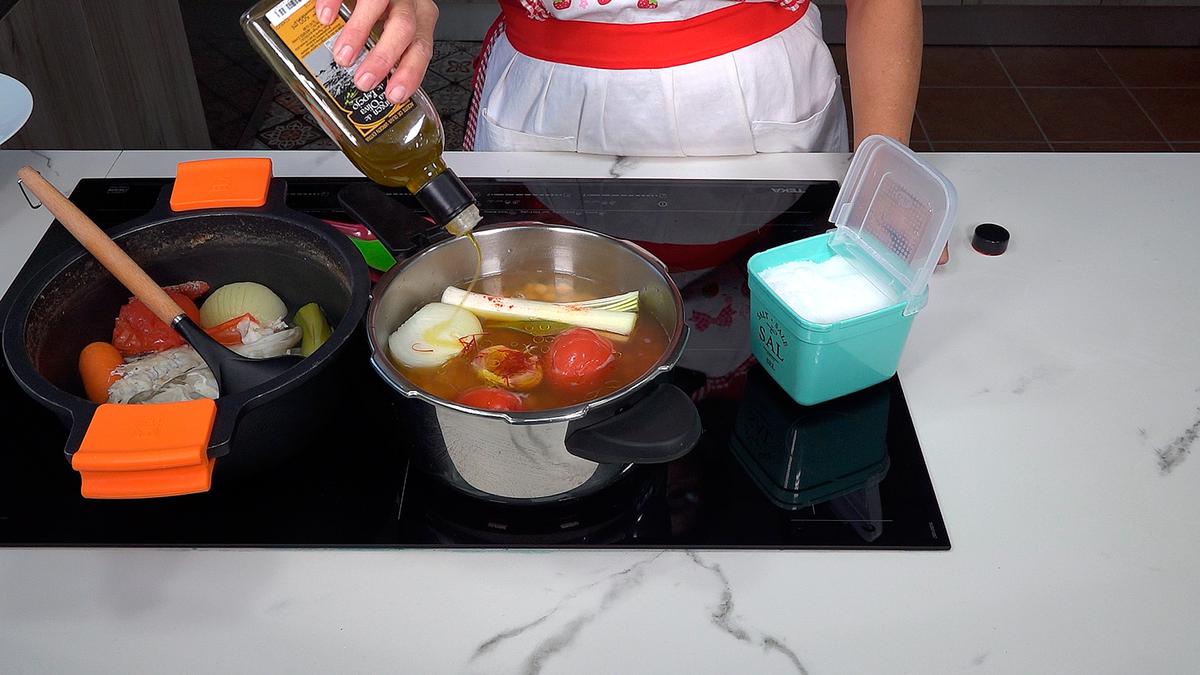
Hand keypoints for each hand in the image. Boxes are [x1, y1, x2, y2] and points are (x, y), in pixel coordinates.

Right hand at [316, 0, 438, 103]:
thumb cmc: (383, 11)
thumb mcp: (393, 30)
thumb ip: (388, 52)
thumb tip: (371, 86)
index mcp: (420, 18)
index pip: (421, 48)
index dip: (409, 72)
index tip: (393, 94)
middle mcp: (407, 2)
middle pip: (404, 28)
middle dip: (383, 58)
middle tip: (364, 80)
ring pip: (377, 4)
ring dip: (358, 33)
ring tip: (343, 56)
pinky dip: (334, 2)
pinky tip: (326, 18)